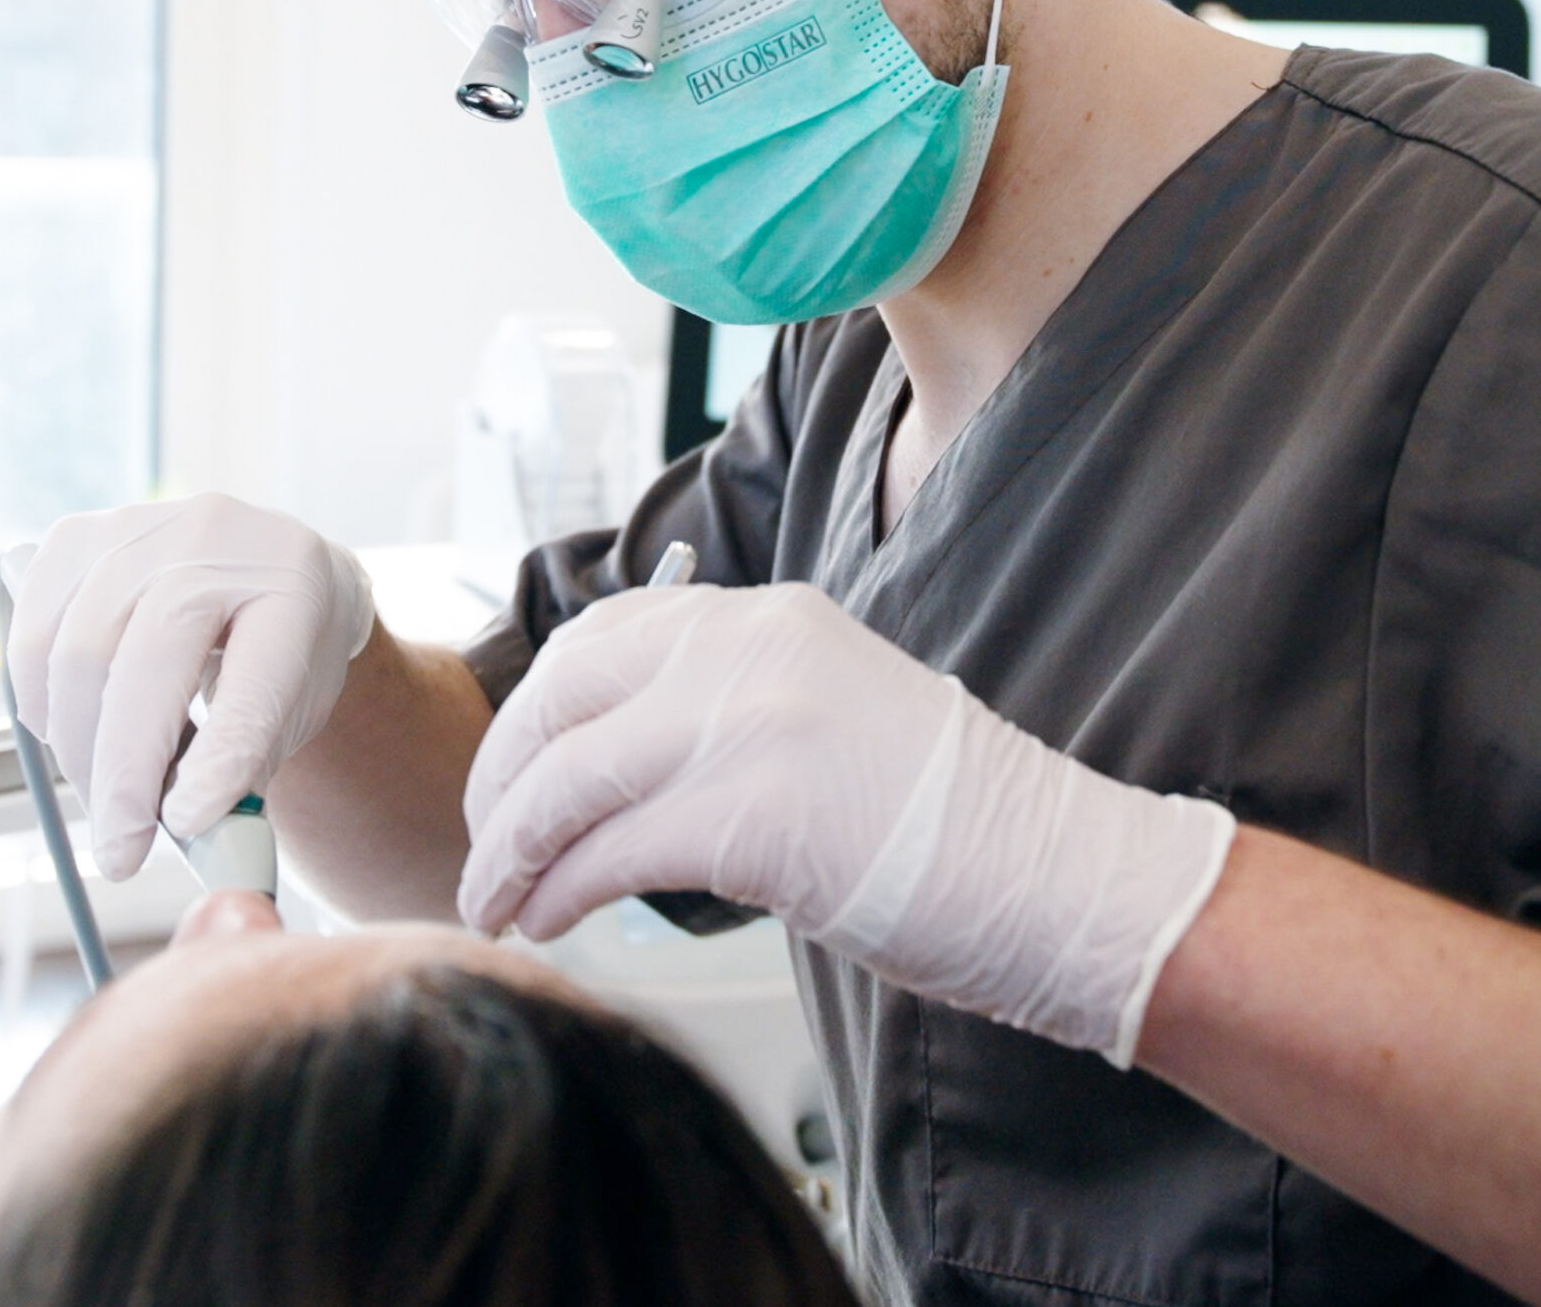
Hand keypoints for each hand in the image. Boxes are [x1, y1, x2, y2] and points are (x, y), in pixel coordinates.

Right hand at [6, 493, 374, 880]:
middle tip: (123, 849)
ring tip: (109, 792)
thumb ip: (245, 770)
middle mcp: (218, 539)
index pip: (251, 681)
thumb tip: (190, 835)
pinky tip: (77, 730)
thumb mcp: (295, 708)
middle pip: (144, 667)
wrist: (269, 571)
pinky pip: (33, 635)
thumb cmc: (284, 650)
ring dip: (78, 748)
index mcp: (294, 584)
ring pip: (75, 654)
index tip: (183, 826)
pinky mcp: (77, 537)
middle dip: (121, 777)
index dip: (216, 760)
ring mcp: (141, 527)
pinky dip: (42, 702)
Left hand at [458, 582, 1234, 1063]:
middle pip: (563, 695)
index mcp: (772, 618)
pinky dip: (554, 892)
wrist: (1056, 872)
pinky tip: (543, 923)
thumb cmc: (956, 824)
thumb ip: (736, 712)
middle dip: (501, 777)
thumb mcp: (833, 716)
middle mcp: (752, 649)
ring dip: (509, 851)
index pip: (606, 632)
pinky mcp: (753, 814)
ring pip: (567, 778)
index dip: (539, 707)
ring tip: (493, 904)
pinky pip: (606, 852)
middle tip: (484, 846)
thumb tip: (628, 766)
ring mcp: (752, 724)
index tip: (512, 772)